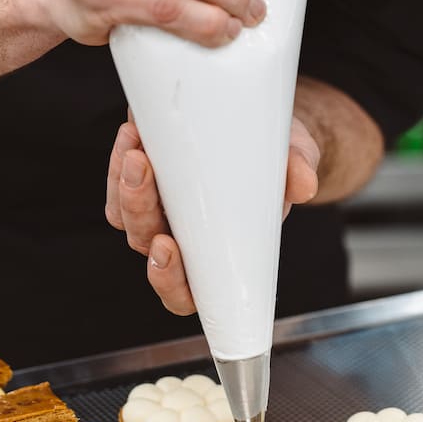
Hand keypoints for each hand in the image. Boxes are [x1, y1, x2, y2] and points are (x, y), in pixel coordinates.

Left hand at [106, 115, 320, 314]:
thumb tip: (304, 183)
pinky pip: (119, 184)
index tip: (167, 248)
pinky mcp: (146, 180)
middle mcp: (184, 239)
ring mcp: (161, 211)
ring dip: (124, 186)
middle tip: (144, 171)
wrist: (264, 128)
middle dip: (139, 211)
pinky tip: (133, 133)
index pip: (185, 293)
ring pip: (125, 216)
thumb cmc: (280, 160)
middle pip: (146, 243)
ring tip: (136, 149)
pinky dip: (120, 162)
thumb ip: (299, 170)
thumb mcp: (297, 158)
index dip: (169, 281)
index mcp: (218, 256)